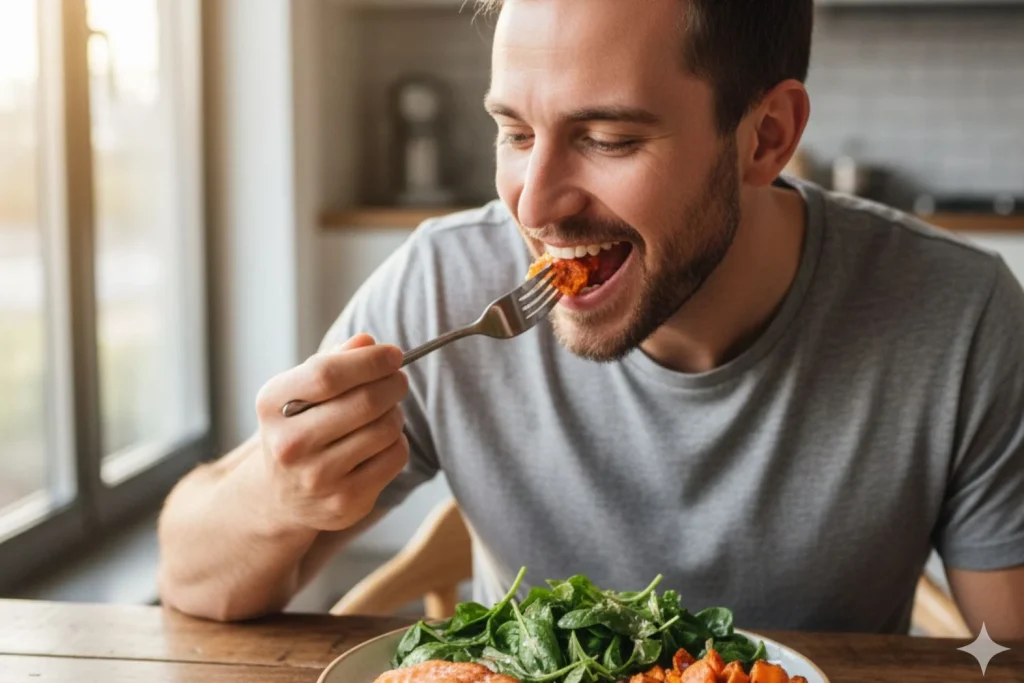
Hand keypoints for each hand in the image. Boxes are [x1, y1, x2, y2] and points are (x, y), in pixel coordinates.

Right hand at [253, 334, 409, 531]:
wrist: (280, 495)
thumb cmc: (300, 427)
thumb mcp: (302, 389)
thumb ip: (334, 361)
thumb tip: (368, 342)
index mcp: (273, 405)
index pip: (327, 374)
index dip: (369, 360)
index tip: (394, 354)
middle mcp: (289, 444)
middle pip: (364, 402)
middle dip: (393, 384)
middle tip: (399, 380)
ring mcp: (317, 477)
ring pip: (385, 429)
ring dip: (395, 413)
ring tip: (385, 412)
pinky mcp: (344, 502)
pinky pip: (394, 457)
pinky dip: (398, 442)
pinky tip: (382, 441)